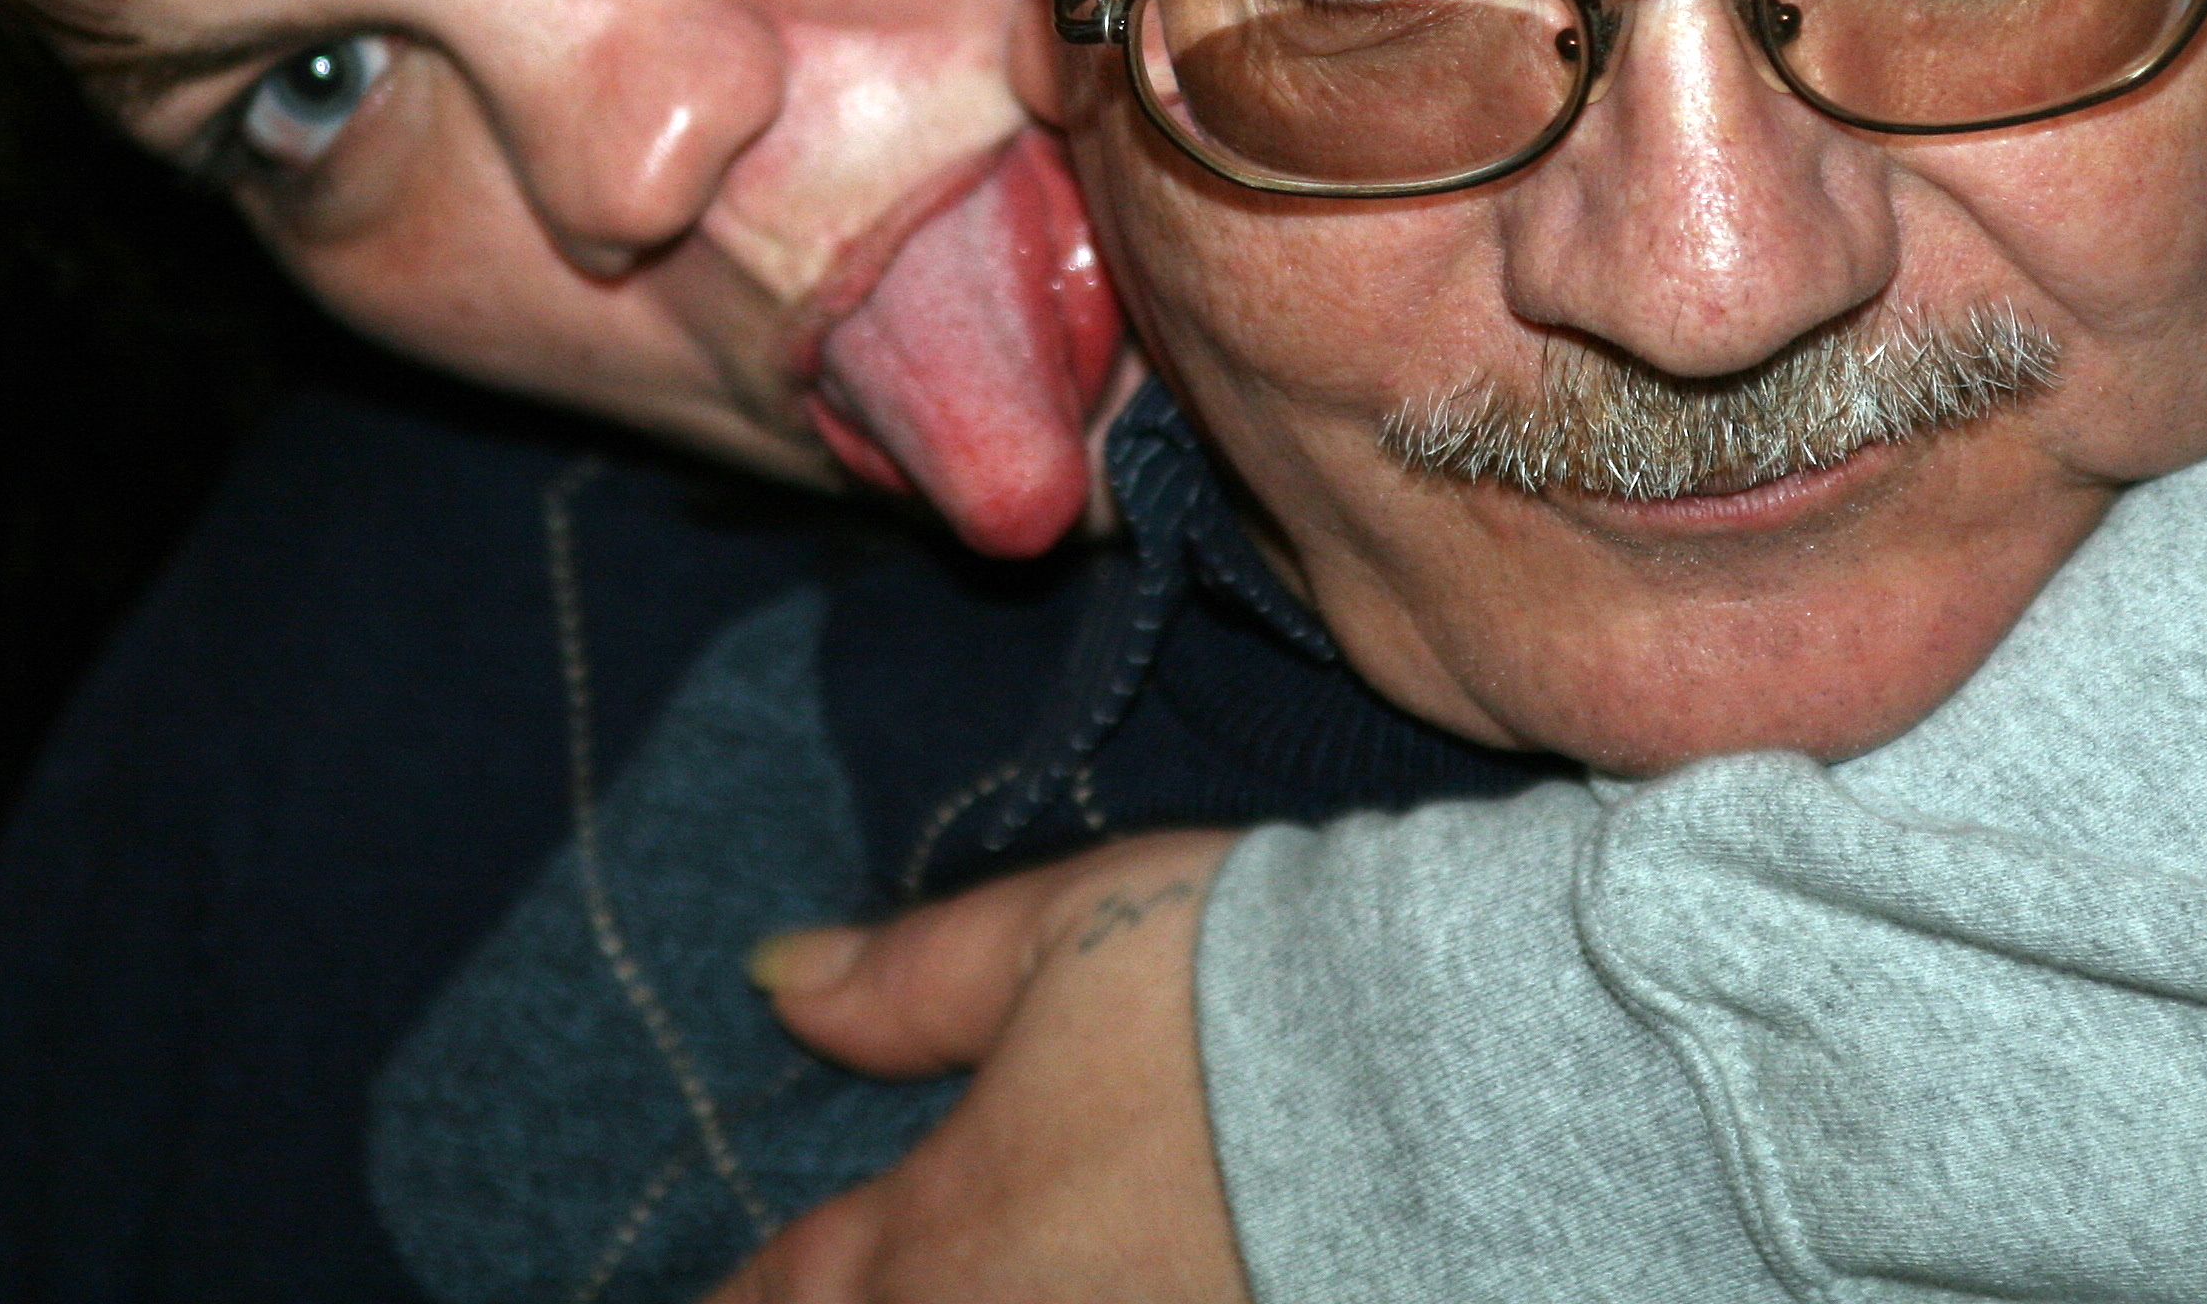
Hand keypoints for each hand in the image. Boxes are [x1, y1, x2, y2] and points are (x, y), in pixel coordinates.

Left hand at [714, 829, 1252, 1303]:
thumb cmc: (1245, 997)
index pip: (777, 1301)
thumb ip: (908, 981)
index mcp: (932, 1250)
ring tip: (978, 1281)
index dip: (747, 1297)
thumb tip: (776, 979)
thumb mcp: (1061, 938)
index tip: (751, 1285)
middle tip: (845, 1278)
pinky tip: (1095, 1287)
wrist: (1459, 1095)